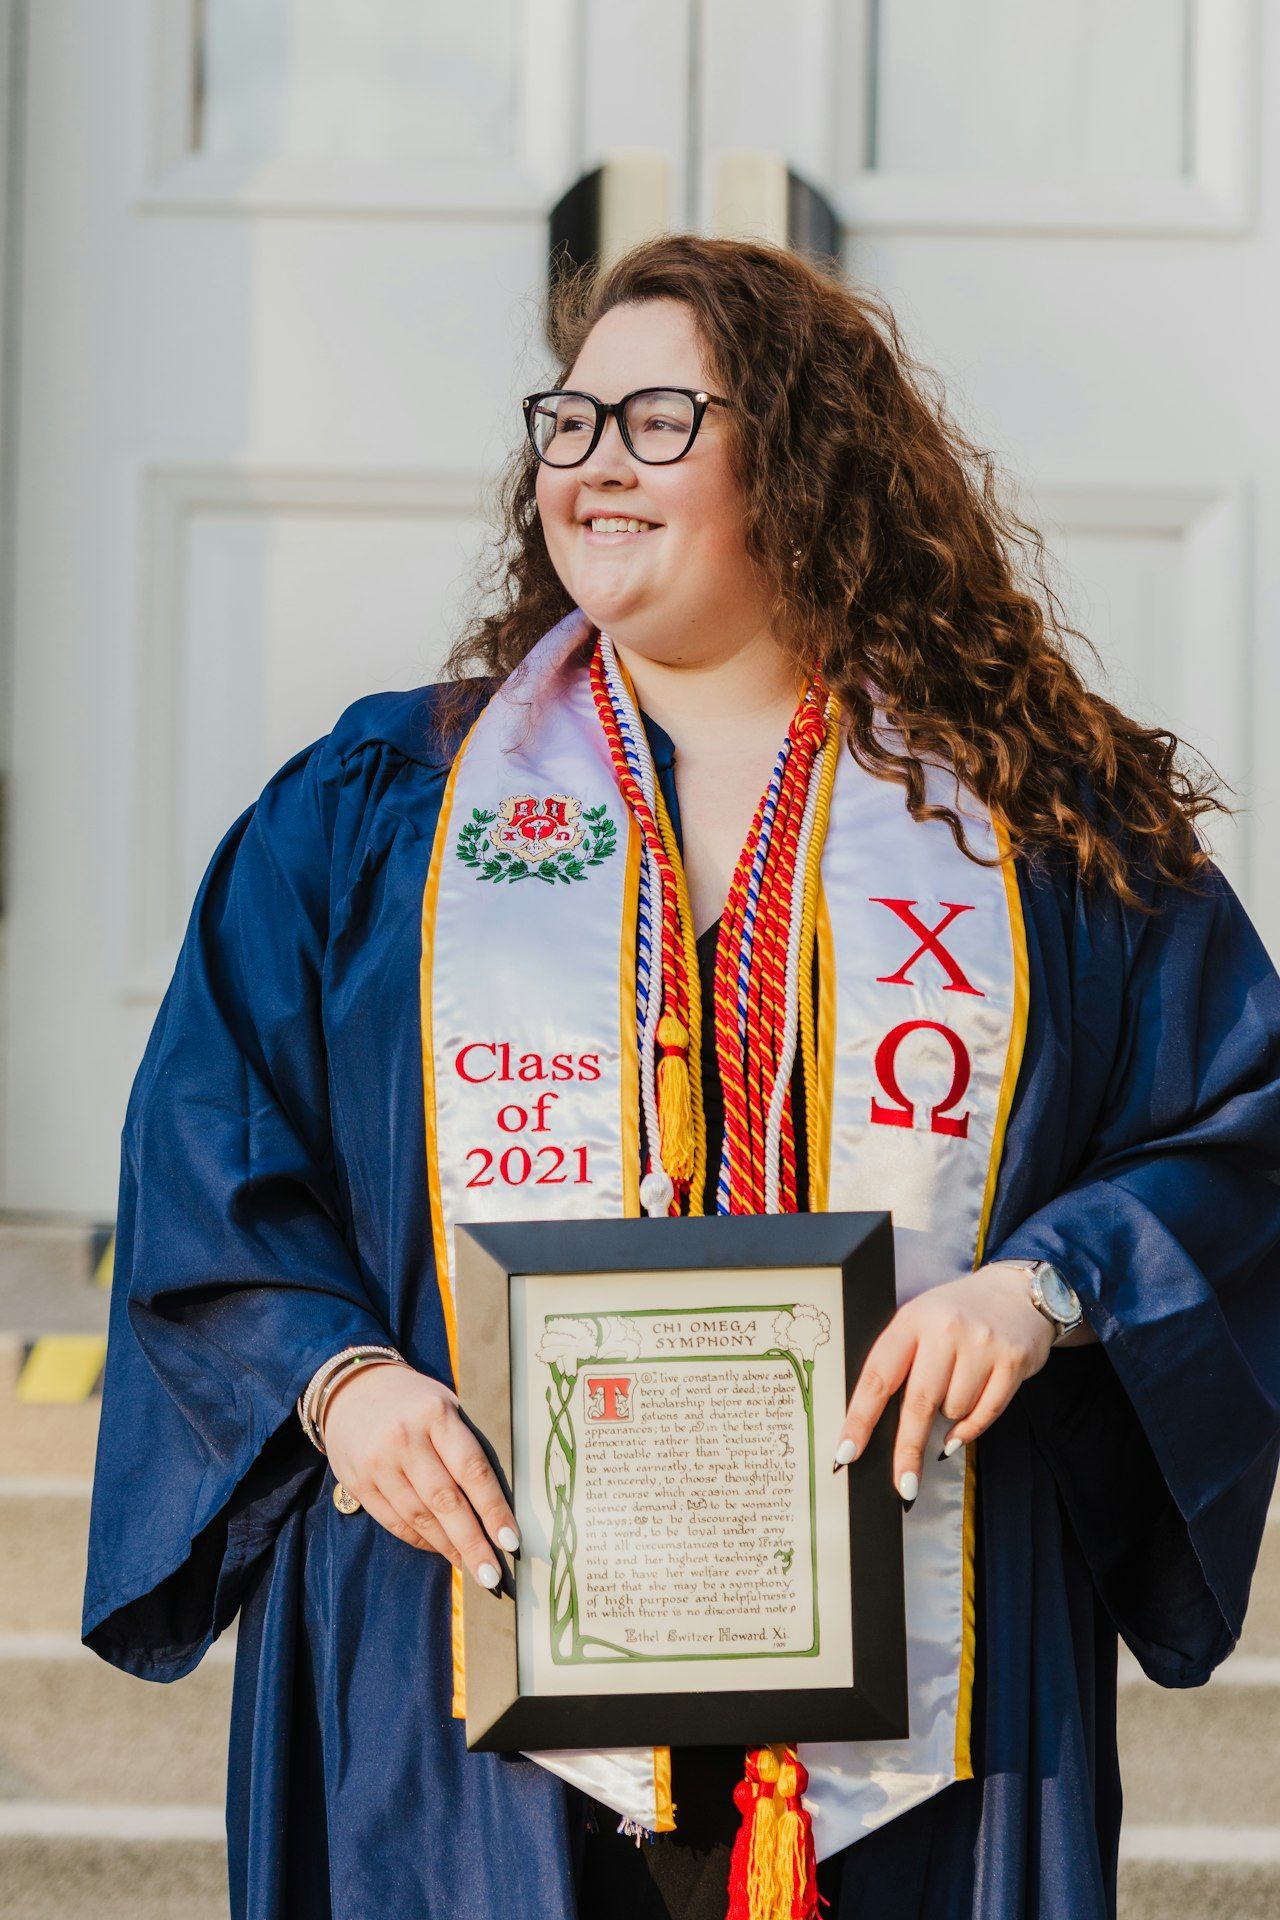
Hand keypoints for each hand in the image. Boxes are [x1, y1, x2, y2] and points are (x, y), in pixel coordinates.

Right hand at [322, 1362, 519, 1589]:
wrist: (351, 1387)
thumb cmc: (412, 1401)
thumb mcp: (444, 1406)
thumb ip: (465, 1447)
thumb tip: (497, 1505)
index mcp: (436, 1415)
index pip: (472, 1470)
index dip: (493, 1509)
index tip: (511, 1541)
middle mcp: (405, 1439)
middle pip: (445, 1502)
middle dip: (472, 1543)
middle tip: (492, 1575)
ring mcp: (378, 1463)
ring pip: (419, 1517)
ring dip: (447, 1547)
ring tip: (470, 1566)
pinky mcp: (359, 1482)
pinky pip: (393, 1521)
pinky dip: (419, 1540)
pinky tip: (438, 1549)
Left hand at [833, 1264, 1056, 1502]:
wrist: (1016, 1292)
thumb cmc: (957, 1315)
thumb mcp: (919, 1322)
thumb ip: (899, 1362)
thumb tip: (874, 1426)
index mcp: (911, 1320)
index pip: (878, 1376)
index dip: (859, 1419)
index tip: (846, 1453)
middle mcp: (945, 1329)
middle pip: (918, 1404)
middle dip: (907, 1450)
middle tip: (903, 1485)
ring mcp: (981, 1344)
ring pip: (953, 1411)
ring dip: (948, 1416)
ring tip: (956, 1387)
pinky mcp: (1012, 1360)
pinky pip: (984, 1414)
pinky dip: (970, 1429)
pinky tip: (962, 1428)